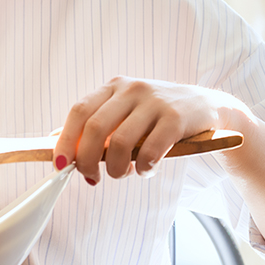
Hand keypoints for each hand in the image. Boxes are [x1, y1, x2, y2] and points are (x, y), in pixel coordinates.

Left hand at [52, 76, 252, 183]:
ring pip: (121, 142)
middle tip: (92, 177)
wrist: (208, 108)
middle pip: (95, 128)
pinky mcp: (176, 117)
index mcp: (112, 87)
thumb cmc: (156, 117)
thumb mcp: (124, 113)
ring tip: (122, 174)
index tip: (60, 165)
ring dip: (116, 168)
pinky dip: (143, 167)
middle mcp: (130, 89)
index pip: (78, 112)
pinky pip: (150, 150)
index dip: (66, 140)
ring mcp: (154, 101)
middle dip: (87, 160)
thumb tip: (56, 145)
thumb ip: (95, 126)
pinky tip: (146, 170)